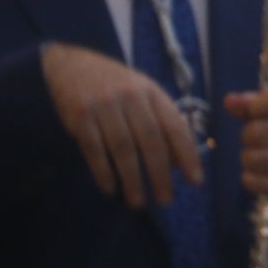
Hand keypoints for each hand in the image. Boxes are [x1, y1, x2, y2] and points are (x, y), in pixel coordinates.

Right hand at [41, 42, 203, 207]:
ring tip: (138, 202)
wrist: (72, 65)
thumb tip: (177, 162)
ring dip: (132, 179)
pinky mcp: (80, 116)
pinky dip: (103, 172)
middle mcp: (132, 97)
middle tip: (166, 200)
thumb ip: (160, 122)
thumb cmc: (116, 86)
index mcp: (153, 92)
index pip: (176, 127)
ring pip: (123, 149)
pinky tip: (110, 188)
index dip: (187, 155)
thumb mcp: (143, 94)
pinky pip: (94, 149)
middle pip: (151, 141)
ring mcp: (105, 106)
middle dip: (160, 174)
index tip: (195, 181)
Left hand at [225, 86, 267, 222]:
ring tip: (263, 162)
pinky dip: (251, 179)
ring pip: (250, 158)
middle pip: (255, 131)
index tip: (256, 115)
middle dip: (248, 139)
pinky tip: (264, 177)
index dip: (254, 107)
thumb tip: (229, 100)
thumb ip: (255, 104)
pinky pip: (253, 181)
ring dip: (249, 161)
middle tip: (260, 144)